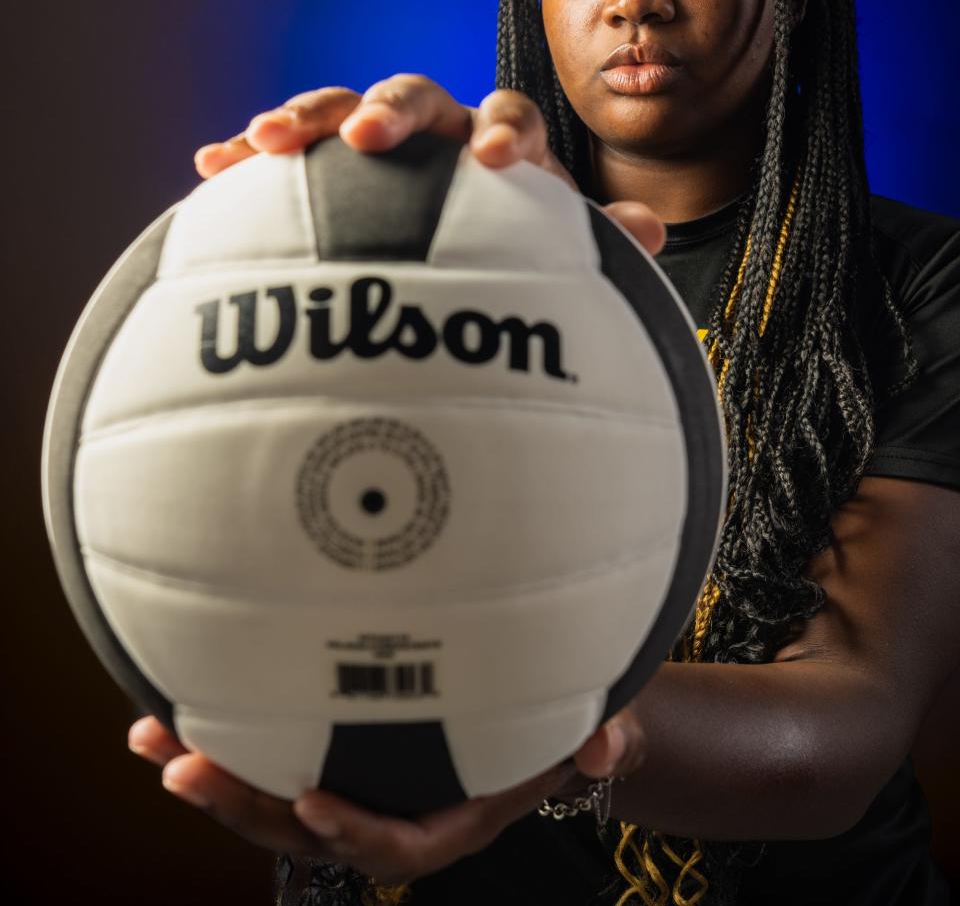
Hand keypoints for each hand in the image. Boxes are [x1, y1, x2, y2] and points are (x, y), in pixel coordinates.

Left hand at [127, 715, 635, 884]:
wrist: (544, 718)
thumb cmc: (568, 722)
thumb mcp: (598, 728)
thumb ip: (602, 742)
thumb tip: (607, 748)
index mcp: (452, 818)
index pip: (399, 842)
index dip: (355, 830)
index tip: (313, 800)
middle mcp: (395, 809)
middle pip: (312, 825)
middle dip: (244, 802)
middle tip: (182, 768)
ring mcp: (360, 782)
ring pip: (279, 794)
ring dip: (215, 770)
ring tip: (152, 738)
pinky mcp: (338, 749)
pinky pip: (279, 754)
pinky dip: (230, 736)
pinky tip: (182, 706)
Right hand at [194, 75, 665, 256]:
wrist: (462, 250)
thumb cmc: (509, 249)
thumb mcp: (554, 246)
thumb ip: (597, 236)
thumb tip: (653, 230)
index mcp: (498, 142)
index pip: (509, 118)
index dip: (505, 133)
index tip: (498, 161)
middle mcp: (439, 130)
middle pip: (417, 93)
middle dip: (392, 109)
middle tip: (367, 134)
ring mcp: (379, 144)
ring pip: (341, 108)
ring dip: (306, 117)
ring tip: (262, 140)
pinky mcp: (328, 165)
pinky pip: (287, 151)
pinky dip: (250, 157)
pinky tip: (207, 166)